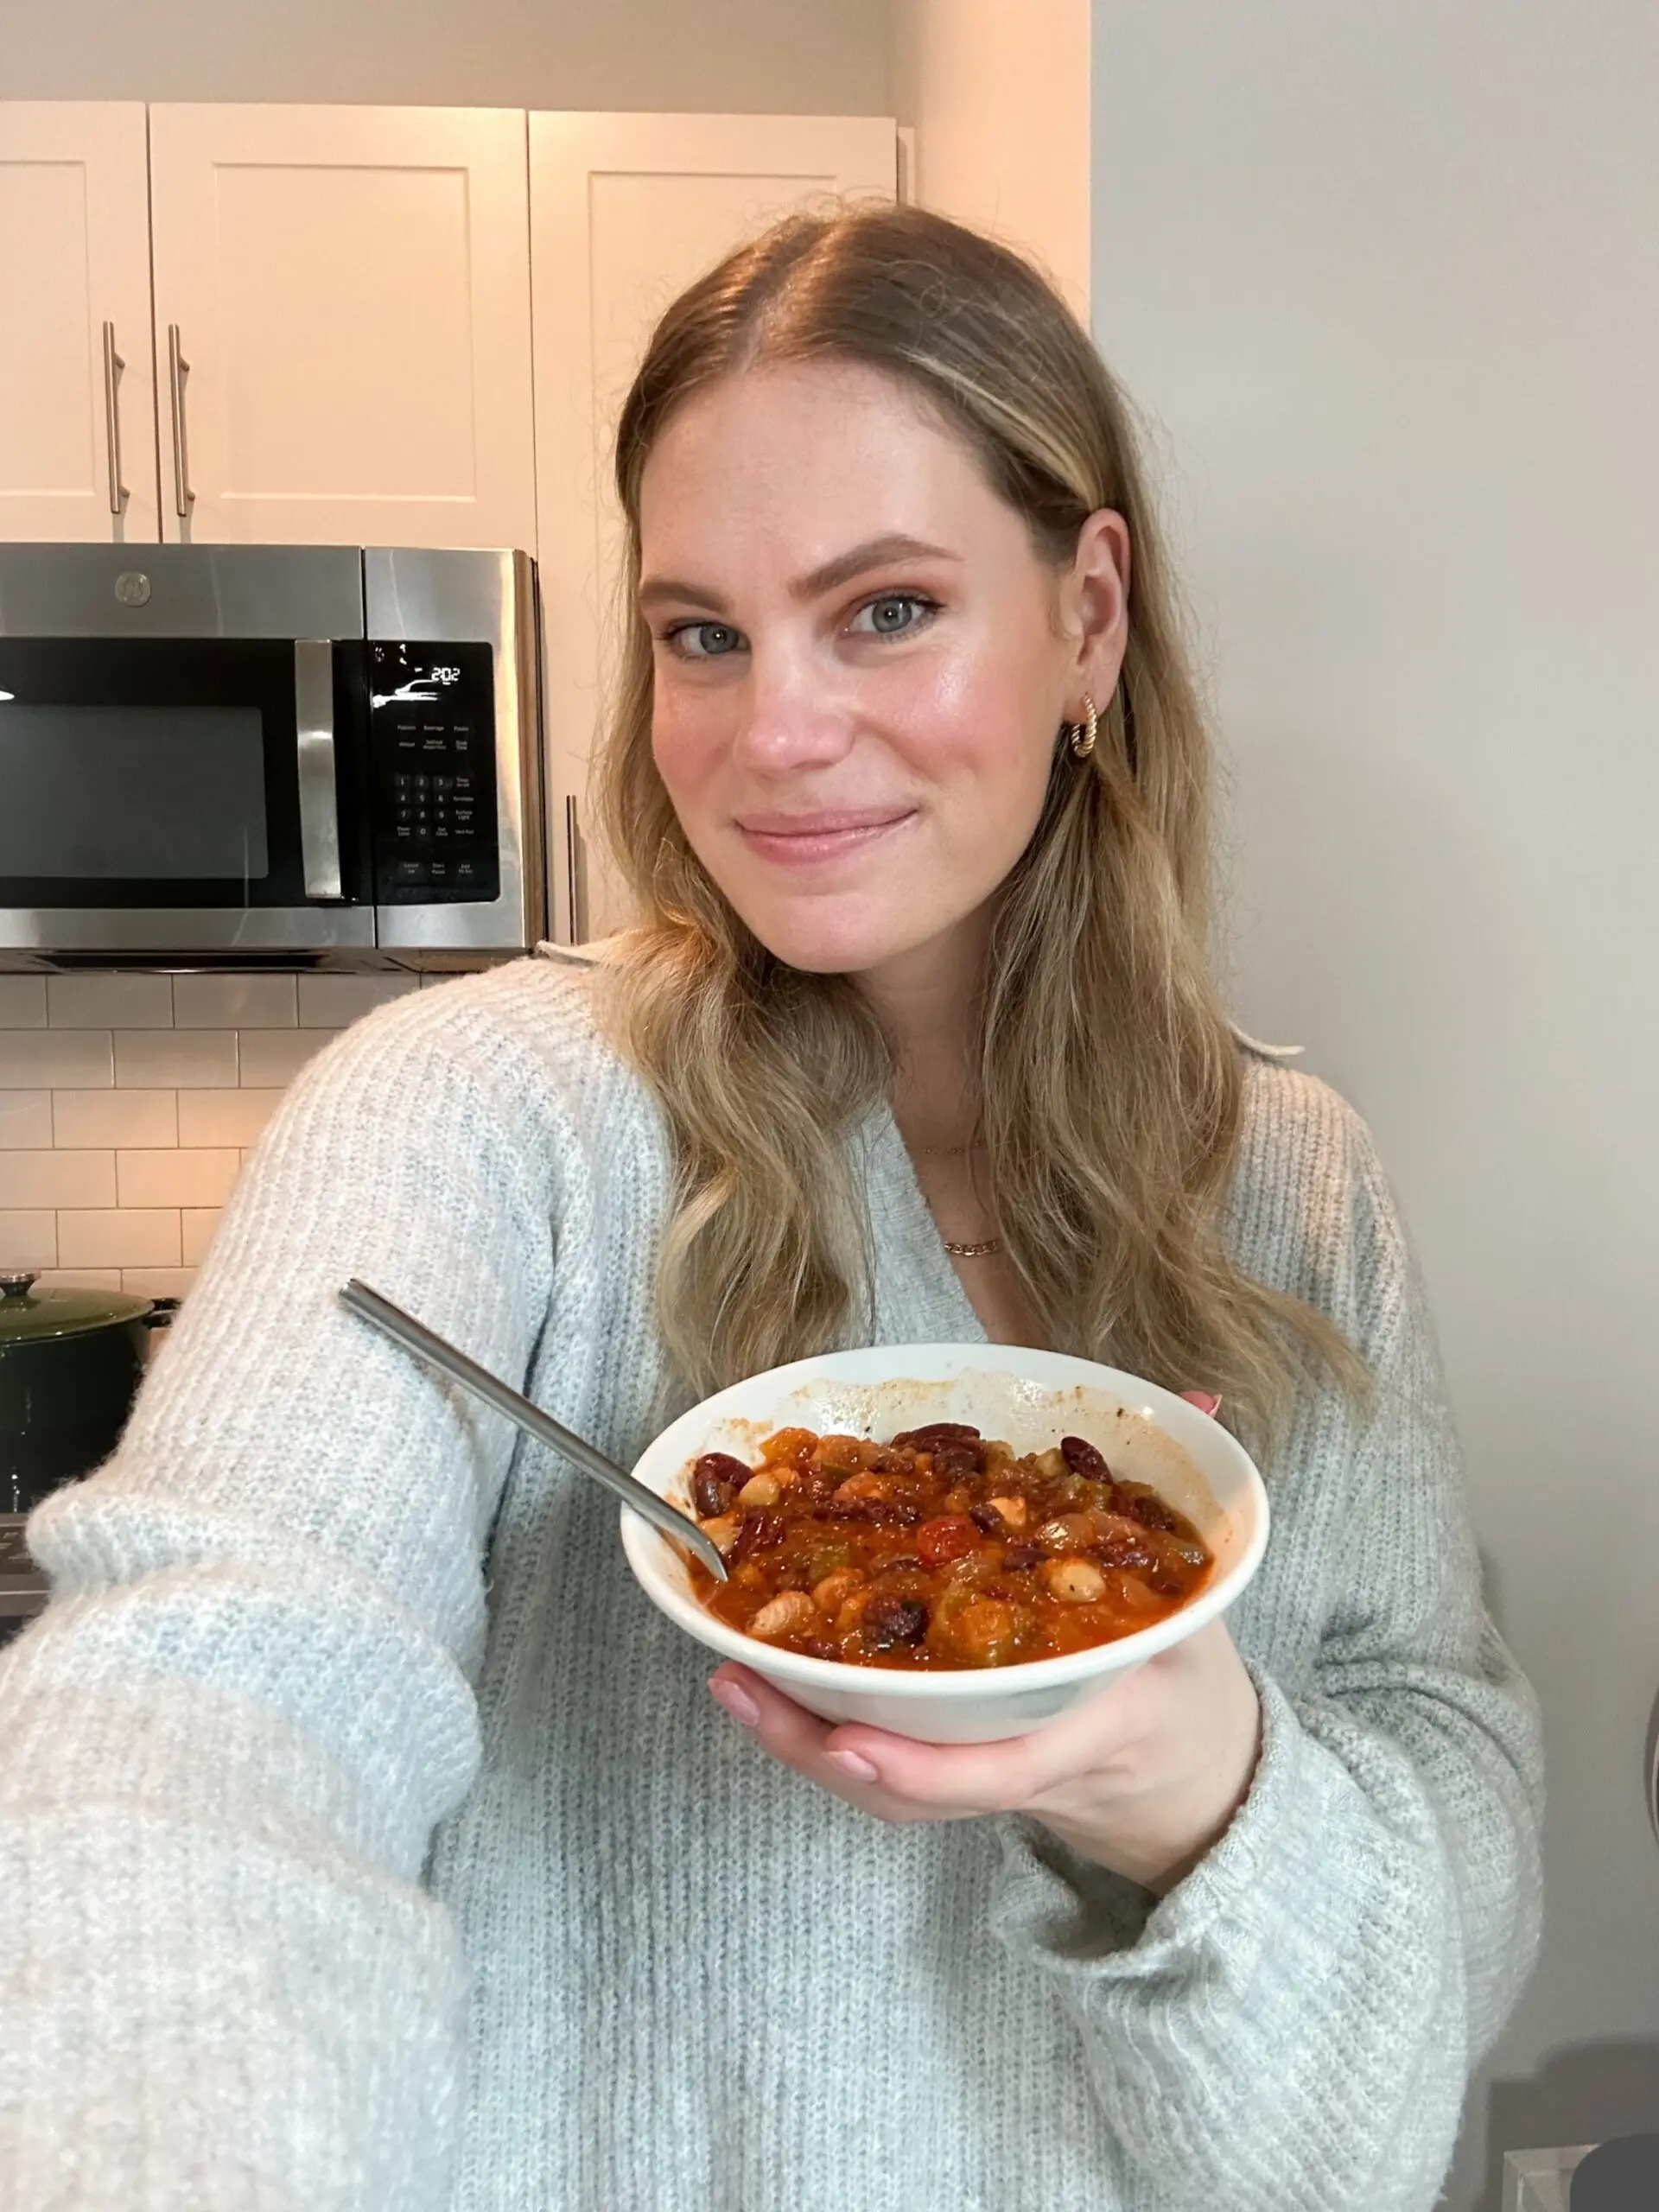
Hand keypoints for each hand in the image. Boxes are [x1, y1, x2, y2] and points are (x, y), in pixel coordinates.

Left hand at [707, 1391, 1262, 1895]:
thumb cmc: (1179, 1676)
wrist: (1186, 1775)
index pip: (1010, 1763)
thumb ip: (1185, 1495)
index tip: (853, 1743)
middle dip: (821, 1746)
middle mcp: (1028, 1762)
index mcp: (1099, 1723)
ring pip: (881, 1784)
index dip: (927, 1763)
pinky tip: (759, 1677)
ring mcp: (984, 1776)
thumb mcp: (1197, 1593)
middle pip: (914, 1787)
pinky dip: (816, 1730)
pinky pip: (877, 1768)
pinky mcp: (951, 1771)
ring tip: (728, 1673)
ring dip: (797, 1736)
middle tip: (740, 1681)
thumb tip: (1199, 1398)